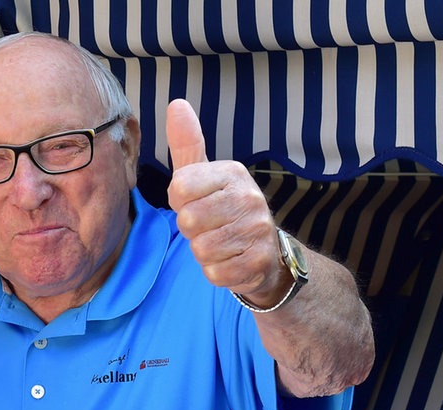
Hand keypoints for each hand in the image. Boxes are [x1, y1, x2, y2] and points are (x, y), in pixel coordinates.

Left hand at [165, 99, 291, 306]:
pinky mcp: (259, 262)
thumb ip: (187, 144)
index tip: (196, 202)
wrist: (266, 255)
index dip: (179, 201)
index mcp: (232, 172)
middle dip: (192, 231)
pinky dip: (217, 272)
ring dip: (204, 253)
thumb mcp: (204, 175)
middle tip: (210, 227)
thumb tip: (177, 103)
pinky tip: (231, 261)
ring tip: (222, 244)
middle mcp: (249, 197)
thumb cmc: (224, 211)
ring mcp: (257, 230)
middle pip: (188, 220)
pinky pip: (215, 273)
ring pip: (201, 249)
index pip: (179, 188)